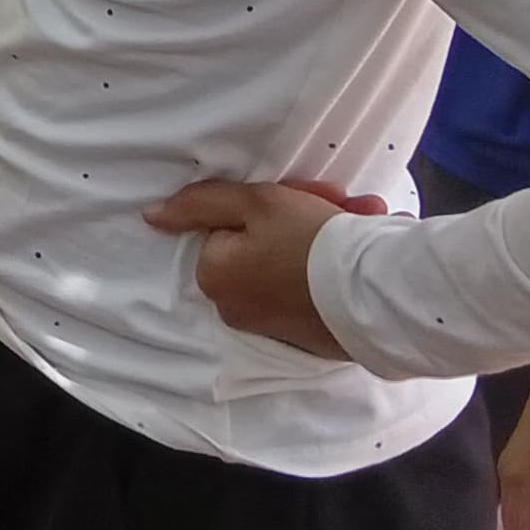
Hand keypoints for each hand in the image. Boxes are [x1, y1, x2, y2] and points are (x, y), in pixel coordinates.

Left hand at [142, 177, 382, 361]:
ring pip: (295, 262)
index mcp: (214, 276)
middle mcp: (236, 308)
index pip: (231, 224)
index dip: (271, 202)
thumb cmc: (309, 240)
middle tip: (338, 201)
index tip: (305, 192)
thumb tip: (152, 215)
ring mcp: (274, 326)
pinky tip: (368, 239)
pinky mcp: (311, 336)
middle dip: (305, 215)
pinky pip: (316, 287)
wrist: (377, 295)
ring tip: (366, 216)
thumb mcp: (255, 203)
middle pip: (264, 242)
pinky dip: (337, 265)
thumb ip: (199, 203)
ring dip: (328, 233)